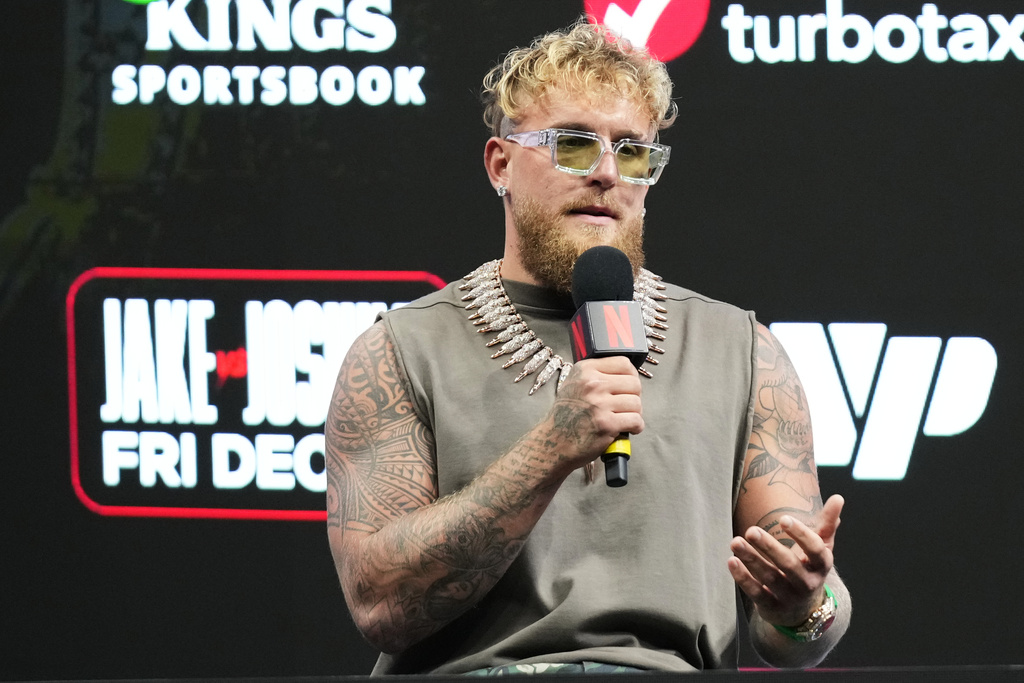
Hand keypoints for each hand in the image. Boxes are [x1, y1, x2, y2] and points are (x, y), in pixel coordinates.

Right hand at [546, 356, 643, 468]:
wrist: (554, 441)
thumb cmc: (566, 415)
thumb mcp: (574, 383)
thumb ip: (597, 374)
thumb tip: (626, 374)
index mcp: (585, 370)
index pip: (623, 363)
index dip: (631, 376)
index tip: (629, 386)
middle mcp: (592, 384)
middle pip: (634, 383)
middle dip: (634, 396)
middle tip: (627, 405)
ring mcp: (599, 404)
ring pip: (636, 403)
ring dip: (635, 413)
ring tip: (625, 418)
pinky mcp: (607, 424)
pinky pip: (636, 420)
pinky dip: (636, 426)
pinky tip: (628, 428)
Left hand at [727, 494, 843, 627]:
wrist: (804, 611)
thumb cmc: (809, 569)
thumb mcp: (821, 549)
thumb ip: (827, 524)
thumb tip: (838, 497)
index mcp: (821, 565)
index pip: (815, 549)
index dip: (801, 535)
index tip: (783, 519)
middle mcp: (807, 583)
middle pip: (789, 565)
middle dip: (769, 547)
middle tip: (751, 530)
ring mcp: (789, 598)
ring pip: (769, 578)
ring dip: (751, 559)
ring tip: (735, 542)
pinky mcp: (771, 608)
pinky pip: (756, 593)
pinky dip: (743, 578)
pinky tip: (732, 561)